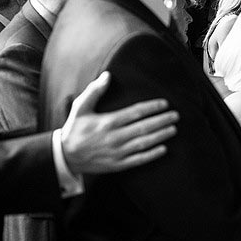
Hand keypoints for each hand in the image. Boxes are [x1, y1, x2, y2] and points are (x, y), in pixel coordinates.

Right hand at [61, 71, 179, 174]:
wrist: (65, 156)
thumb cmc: (75, 129)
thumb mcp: (80, 108)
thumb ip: (94, 91)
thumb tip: (107, 76)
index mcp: (108, 122)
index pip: (136, 112)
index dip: (152, 107)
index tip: (165, 104)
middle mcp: (114, 137)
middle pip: (144, 127)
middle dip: (162, 120)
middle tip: (175, 116)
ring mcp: (117, 152)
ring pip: (144, 143)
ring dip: (160, 136)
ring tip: (173, 129)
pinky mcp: (117, 164)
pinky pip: (138, 159)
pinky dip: (152, 154)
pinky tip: (163, 149)